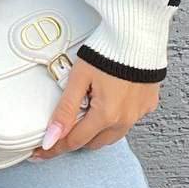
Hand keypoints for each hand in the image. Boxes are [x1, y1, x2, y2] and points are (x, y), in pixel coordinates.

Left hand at [28, 58, 159, 159]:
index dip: (54, 148)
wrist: (137, 35)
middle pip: (94, 142)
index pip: (74, 141)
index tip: (40, 152)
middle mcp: (125, 119)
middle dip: (75, 140)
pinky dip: (115, 118)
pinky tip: (108, 106)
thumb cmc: (107, 51)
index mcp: (106, 116)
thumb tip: (51, 137)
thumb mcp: (78, 79)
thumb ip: (64, 110)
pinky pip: (128, 120)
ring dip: (96, 132)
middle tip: (59, 133)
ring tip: (83, 118)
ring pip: (112, 135)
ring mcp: (138, 113)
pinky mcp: (148, 104)